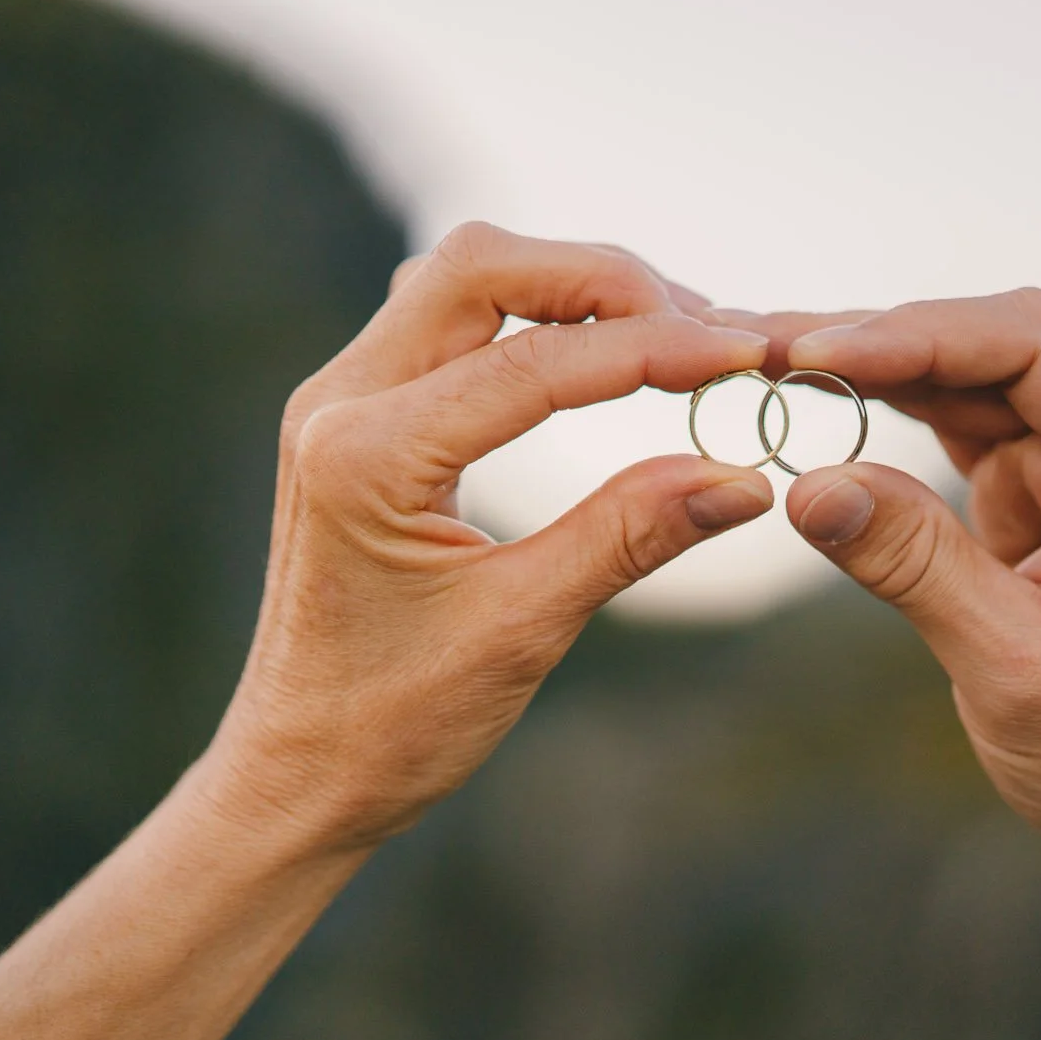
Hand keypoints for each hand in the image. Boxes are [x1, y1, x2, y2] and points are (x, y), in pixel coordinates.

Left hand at [0, 224, 773, 1039]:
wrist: (296, 773)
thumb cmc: (394, 724)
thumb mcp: (524, 629)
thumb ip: (631, 534)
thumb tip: (745, 475)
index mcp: (366, 457)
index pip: (533, 362)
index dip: (653, 348)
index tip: (744, 351)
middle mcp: (338, 402)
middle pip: (481, 266)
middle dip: (604, 281)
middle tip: (705, 328)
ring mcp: (341, 399)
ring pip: (465, 280)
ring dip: (570, 290)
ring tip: (670, 334)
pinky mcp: (358, 414)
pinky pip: (452, 323)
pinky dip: (534, 318)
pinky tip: (599, 354)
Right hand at [726, 291, 1040, 897]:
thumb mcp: (1014, 667)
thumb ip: (915, 565)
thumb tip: (805, 486)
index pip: (1033, 348)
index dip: (920, 335)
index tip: (817, 354)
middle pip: (992, 341)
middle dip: (879, 335)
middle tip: (761, 345)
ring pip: (965, 371)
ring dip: (870, 362)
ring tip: (766, 360)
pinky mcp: (1036, 484)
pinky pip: (954, 418)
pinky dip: (884, 404)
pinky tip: (814, 394)